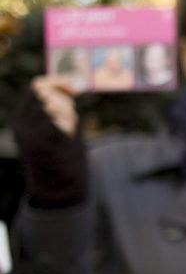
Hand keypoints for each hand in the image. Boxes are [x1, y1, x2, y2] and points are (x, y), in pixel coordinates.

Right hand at [12, 76, 87, 208]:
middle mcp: (22, 126)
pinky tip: (68, 138)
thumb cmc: (63, 158)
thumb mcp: (55, 129)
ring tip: (68, 130)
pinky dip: (68, 127)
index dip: (57, 83)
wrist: (59, 190)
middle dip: (63, 100)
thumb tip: (72, 85)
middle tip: (71, 115)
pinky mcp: (42, 146)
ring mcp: (30, 136)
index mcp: (22, 121)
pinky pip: (58, 124)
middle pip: (44, 94)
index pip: (37, 88)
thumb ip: (60, 108)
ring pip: (51, 106)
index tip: (74, 88)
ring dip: (67, 114)